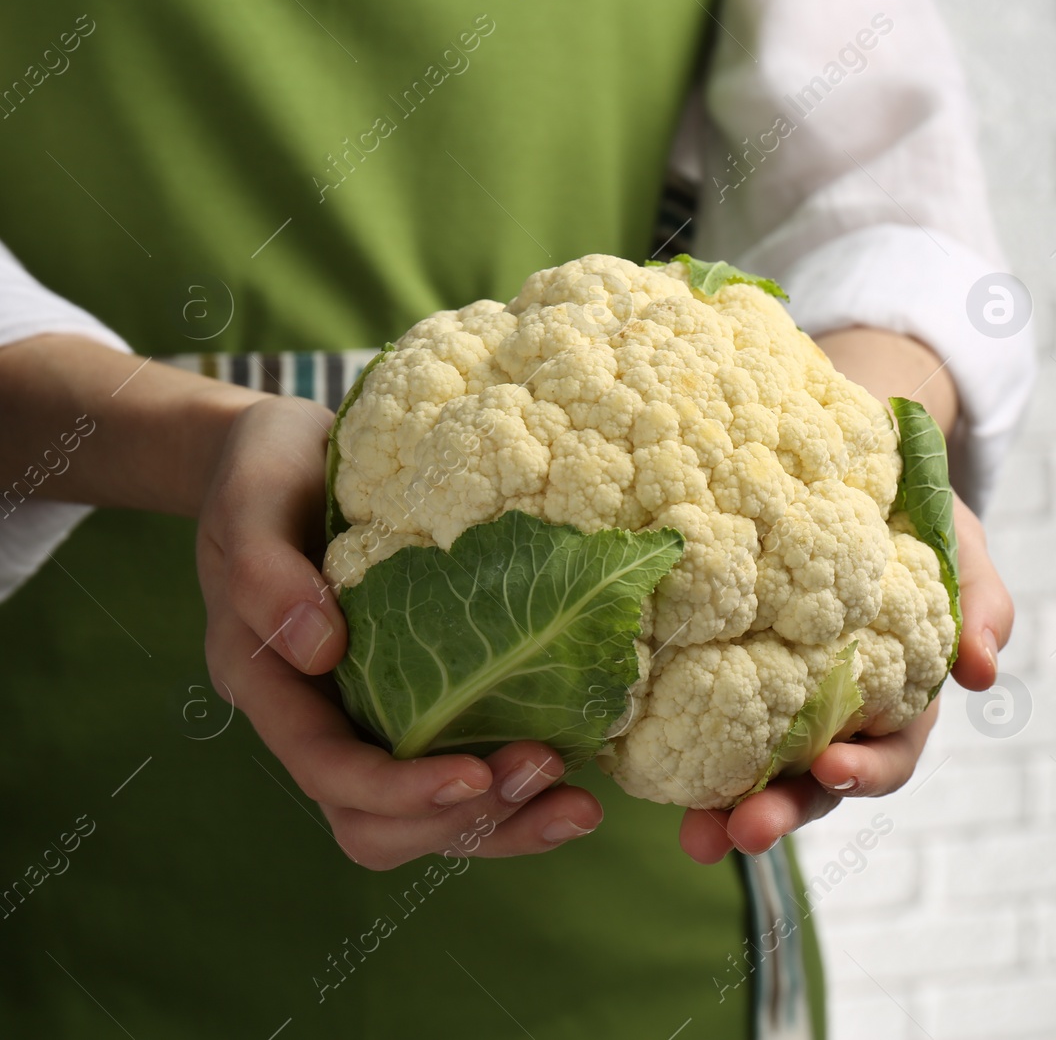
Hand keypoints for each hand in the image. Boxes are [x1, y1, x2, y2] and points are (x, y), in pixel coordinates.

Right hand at [195, 396, 602, 869]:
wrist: (294, 454)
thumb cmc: (267, 473)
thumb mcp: (250, 499)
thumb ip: (262, 571)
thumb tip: (320, 650)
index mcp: (273, 685)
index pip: (328, 771)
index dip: (397, 791)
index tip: (472, 776)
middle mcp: (324, 721)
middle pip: (379, 825)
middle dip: (461, 820)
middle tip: (542, 771)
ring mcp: (378, 719)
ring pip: (431, 821)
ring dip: (506, 825)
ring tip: (578, 805)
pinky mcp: (431, 702)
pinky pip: (471, 771)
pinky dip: (523, 795)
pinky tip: (582, 780)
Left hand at [678, 492, 1013, 863]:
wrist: (854, 479)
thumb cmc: (914, 517)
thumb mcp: (957, 545)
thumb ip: (980, 601)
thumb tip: (983, 670)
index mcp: (897, 698)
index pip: (888, 755)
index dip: (863, 771)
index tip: (829, 767)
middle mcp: (838, 716)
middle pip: (814, 785)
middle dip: (784, 813)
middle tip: (745, 831)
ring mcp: (781, 707)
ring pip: (758, 776)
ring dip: (728, 815)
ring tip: (697, 839)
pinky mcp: (729, 682)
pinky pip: (707, 730)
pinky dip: (683, 760)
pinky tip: (645, 771)